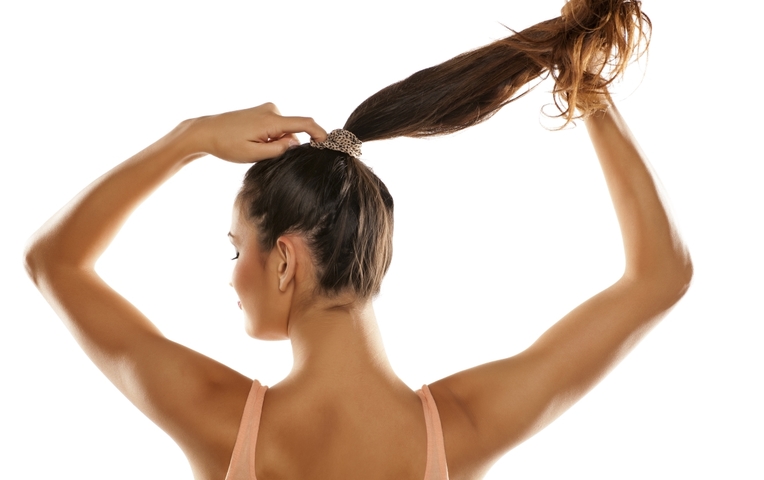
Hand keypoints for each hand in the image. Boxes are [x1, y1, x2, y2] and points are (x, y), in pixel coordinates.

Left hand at [188, 103, 326, 162]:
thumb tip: (296, 144)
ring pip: (284, 130)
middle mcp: (272, 110)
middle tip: (264, 154)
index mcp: (271, 120)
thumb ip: (279, 150)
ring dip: (277, 142)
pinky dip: (272, 137)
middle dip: (287, 145)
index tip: (328, 144)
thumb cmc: (227, 144)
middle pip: (294, 130)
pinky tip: (253, 141)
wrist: (206, 131)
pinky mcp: (263, 111)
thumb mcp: (254, 154)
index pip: (305, 123)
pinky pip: (277, 127)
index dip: (320, 133)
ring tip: (253, 147)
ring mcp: (267, 109)